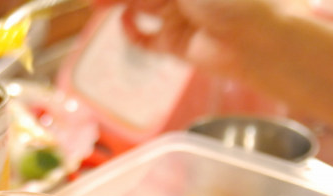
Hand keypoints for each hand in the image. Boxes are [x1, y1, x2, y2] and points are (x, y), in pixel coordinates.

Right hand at [91, 0, 332, 123]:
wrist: (255, 41)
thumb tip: (128, 3)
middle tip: (90, 1)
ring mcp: (178, 16)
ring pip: (139, 7)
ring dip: (116, 5)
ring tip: (94, 5)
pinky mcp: (175, 43)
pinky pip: (147, 38)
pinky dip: (133, 31)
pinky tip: (122, 22)